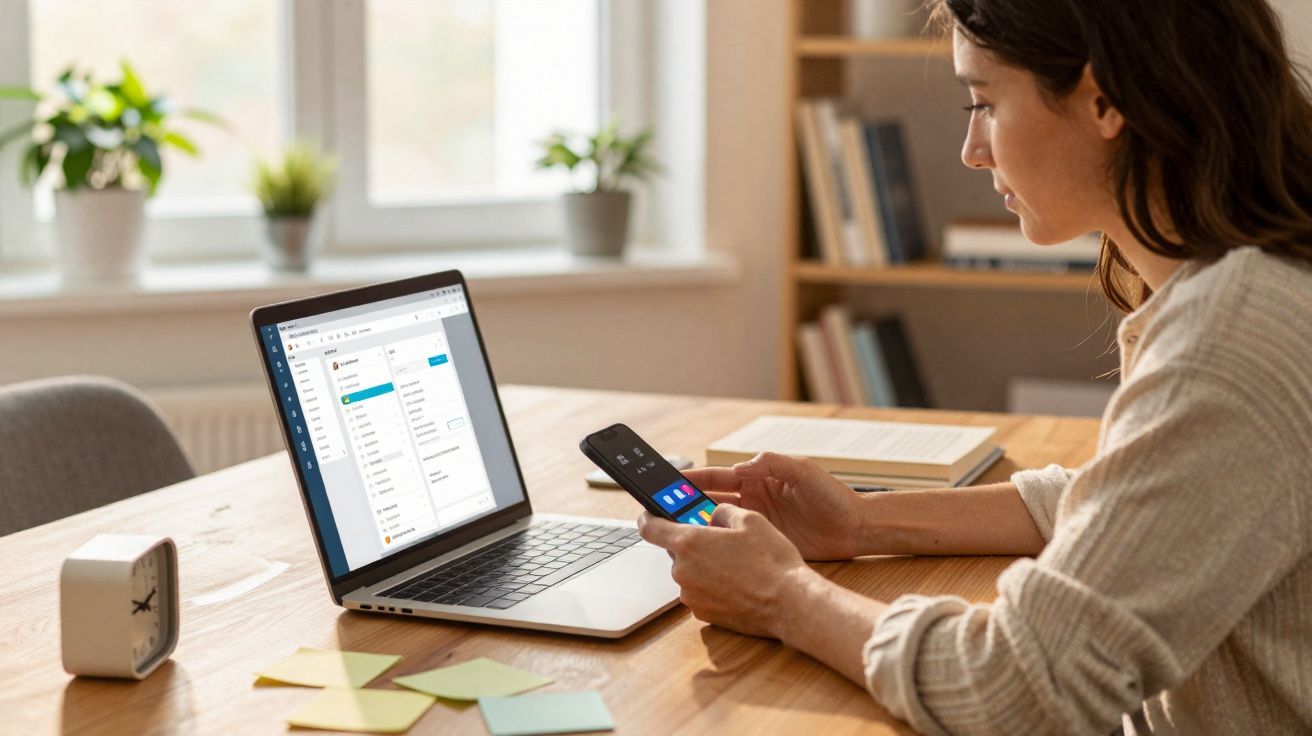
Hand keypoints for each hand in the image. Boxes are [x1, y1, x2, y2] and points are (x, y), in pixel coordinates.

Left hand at [637, 504, 818, 638]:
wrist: (788, 602)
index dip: (647, 517)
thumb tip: (713, 515)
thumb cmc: (771, 560)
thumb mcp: (750, 519)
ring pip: (690, 573)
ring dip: (705, 567)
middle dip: (695, 545)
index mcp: (689, 542)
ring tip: (737, 566)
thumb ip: (722, 512)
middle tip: (721, 542)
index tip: (648, 513)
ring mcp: (691, 595)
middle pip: (677, 552)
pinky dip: (712, 587)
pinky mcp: (703, 614)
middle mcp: (683, 570)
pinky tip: (738, 584)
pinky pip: (700, 593)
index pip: (650, 528)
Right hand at [683, 452, 865, 559]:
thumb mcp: (804, 472)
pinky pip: (734, 543)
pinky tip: (702, 551)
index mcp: (758, 477)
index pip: (718, 477)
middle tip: (662, 510)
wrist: (857, 529)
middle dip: (685, 504)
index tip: (669, 483)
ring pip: (717, 523)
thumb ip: (773, 463)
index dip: (693, 479)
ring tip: (674, 531)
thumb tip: (741, 465)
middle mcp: (753, 499)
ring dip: (697, 525)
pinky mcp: (764, 542)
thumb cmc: (834, 496)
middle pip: (710, 500)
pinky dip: (716, 546)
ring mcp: (757, 522)